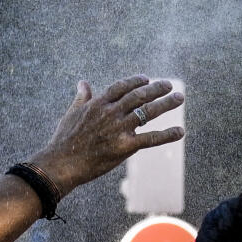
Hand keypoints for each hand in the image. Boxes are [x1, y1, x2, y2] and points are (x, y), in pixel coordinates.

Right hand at [27, 76, 184, 191]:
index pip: (122, 87)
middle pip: (139, 95)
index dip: (136, 81)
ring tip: (179, 98)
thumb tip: (83, 82)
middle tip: (170, 85)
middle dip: (156, 88)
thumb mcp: (72, 113)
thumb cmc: (64, 139)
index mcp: (98, 103)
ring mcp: (119, 129)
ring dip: (166, 104)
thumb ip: (82, 97)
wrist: (62, 163)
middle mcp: (111, 113)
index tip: (147, 79)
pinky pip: (151, 138)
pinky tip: (180, 131)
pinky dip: (167, 134)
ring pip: (148, 112)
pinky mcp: (125, 146)